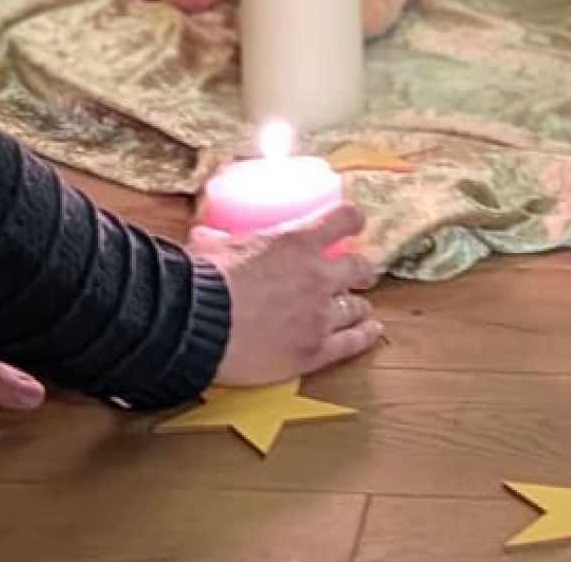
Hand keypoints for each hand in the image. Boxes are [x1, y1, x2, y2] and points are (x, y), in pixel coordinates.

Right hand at [191, 201, 382, 385]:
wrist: (199, 325)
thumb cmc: (203, 282)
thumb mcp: (213, 246)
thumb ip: (220, 239)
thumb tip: (205, 232)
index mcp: (296, 242)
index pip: (342, 219)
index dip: (352, 219)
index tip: (354, 223)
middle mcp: (317, 276)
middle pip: (358, 266)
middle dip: (359, 268)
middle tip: (356, 271)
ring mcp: (320, 315)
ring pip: (357, 306)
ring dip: (358, 305)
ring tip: (359, 307)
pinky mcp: (315, 351)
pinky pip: (352, 342)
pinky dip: (364, 335)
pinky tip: (371, 330)